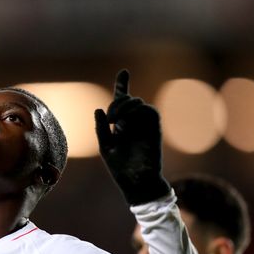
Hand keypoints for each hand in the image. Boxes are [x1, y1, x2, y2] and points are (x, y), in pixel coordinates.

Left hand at [94, 69, 169, 204]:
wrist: (136, 182)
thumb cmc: (120, 168)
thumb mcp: (105, 146)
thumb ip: (101, 128)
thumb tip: (98, 109)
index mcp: (121, 124)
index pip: (122, 101)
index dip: (123, 85)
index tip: (124, 71)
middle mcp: (134, 122)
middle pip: (127, 100)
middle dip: (117, 103)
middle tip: (110, 119)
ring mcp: (144, 125)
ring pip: (138, 102)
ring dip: (125, 106)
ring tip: (116, 121)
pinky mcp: (154, 129)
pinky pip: (150, 111)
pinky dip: (138, 111)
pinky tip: (125, 122)